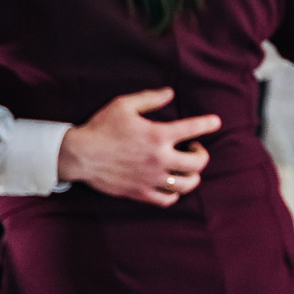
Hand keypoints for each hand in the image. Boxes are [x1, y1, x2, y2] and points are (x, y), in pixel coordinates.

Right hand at [58, 89, 220, 205]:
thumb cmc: (100, 128)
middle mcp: (159, 159)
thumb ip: (150, 98)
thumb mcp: (124, 105)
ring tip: (185, 167)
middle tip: (192, 148)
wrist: (78, 155)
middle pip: (198, 163)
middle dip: (201, 155)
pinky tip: (171, 184)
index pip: (193, 129)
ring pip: (187, 184)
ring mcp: (151, 178)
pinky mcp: (140, 193)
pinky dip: (174, 193)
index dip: (208, 124)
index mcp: (158, 135)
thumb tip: (170, 93)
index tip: (215, 122)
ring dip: (192, 175)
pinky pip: (167, 200)